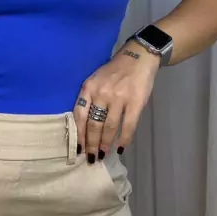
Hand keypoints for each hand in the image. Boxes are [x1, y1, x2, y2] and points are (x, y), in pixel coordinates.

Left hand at [73, 43, 159, 162]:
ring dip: (105, 144)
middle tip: (91, 158)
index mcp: (89, 88)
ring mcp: (118, 98)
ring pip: (109, 128)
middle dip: (91, 144)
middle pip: (93, 125)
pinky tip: (120, 148)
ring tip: (102, 155)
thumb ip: (89, 98)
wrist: (138, 57)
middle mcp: (101, 93)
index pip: (79, 115)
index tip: (78, 149)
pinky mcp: (135, 103)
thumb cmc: (114, 71)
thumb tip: (84, 127)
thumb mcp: (96, 80)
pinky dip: (123, 140)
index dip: (79, 134)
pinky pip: (127, 126)